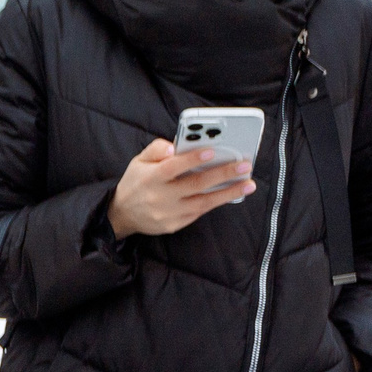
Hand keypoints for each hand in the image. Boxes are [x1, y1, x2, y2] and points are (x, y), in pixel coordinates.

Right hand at [109, 137, 252, 236]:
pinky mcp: (175, 225)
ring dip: (228, 193)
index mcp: (150, 177)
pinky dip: (216, 202)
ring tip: (248, 184)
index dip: (192, 159)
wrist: (122, 214)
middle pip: (195, 184)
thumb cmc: (137, 182)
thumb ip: (156, 149)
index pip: (173, 167)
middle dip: (223, 174)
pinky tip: (231, 194)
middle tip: (245, 166)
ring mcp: (168, 213)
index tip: (212, 151)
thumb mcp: (139, 161)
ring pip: (203, 202)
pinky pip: (199, 212)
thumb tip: (174, 147)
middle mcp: (159, 196)